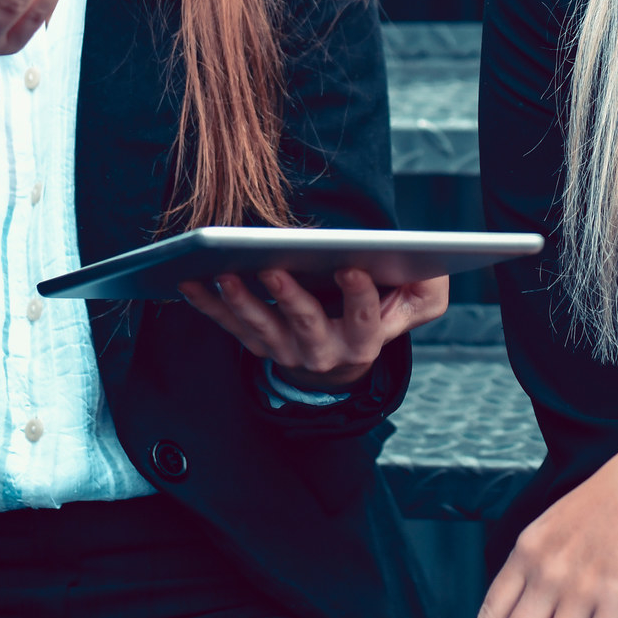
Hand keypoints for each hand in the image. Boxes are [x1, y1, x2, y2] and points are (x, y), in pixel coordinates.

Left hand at [178, 269, 446, 391]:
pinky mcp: (259, 343)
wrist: (348, 349)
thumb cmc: (388, 307)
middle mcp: (325, 354)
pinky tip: (189, 280)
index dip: (360, 297)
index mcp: (366, 342)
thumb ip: (428, 286)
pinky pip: (229, 326)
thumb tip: (424, 263)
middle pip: (307, 327)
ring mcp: (287, 352)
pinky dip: (208, 305)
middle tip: (272, 267)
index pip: (366, 321)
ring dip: (241, 302)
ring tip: (224, 273)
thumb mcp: (423, 300)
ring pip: (262, 330)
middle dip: (290, 298)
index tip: (352, 267)